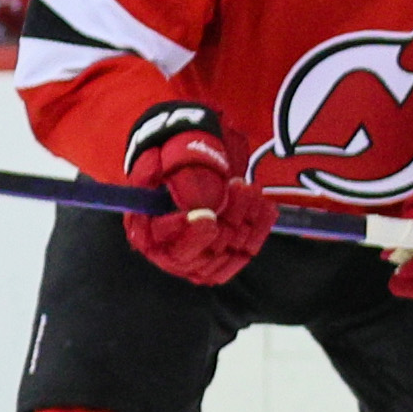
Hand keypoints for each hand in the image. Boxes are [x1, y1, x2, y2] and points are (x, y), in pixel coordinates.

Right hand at [122, 103, 279, 284]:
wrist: (192, 158)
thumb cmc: (174, 155)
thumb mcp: (172, 159)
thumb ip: (182, 180)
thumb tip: (199, 206)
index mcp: (145, 229)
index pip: (164, 242)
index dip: (187, 233)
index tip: (207, 216)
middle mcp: (169, 249)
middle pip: (202, 251)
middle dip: (226, 217)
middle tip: (240, 186)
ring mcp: (198, 256)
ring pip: (227, 251)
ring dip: (246, 220)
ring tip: (251, 188)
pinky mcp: (221, 254)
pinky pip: (244, 251)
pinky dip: (258, 229)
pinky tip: (267, 207)